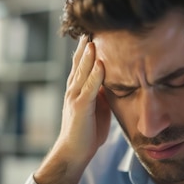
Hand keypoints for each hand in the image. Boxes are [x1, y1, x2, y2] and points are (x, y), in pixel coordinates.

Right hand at [33, 36, 109, 183]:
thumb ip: (100, 94)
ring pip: (82, 72)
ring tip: (93, 40)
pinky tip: (100, 63)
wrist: (74, 152)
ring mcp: (75, 97)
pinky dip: (95, 75)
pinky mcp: (80, 107)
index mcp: (77, 90)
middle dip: (84, 47)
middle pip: (79, 63)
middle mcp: (73, 90)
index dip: (86, 51)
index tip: (93, 36)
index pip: (81, 65)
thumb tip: (111, 82)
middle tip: (89, 30)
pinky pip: (89, 87)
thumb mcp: (96, 108)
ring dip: (88, 56)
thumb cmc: (86, 132)